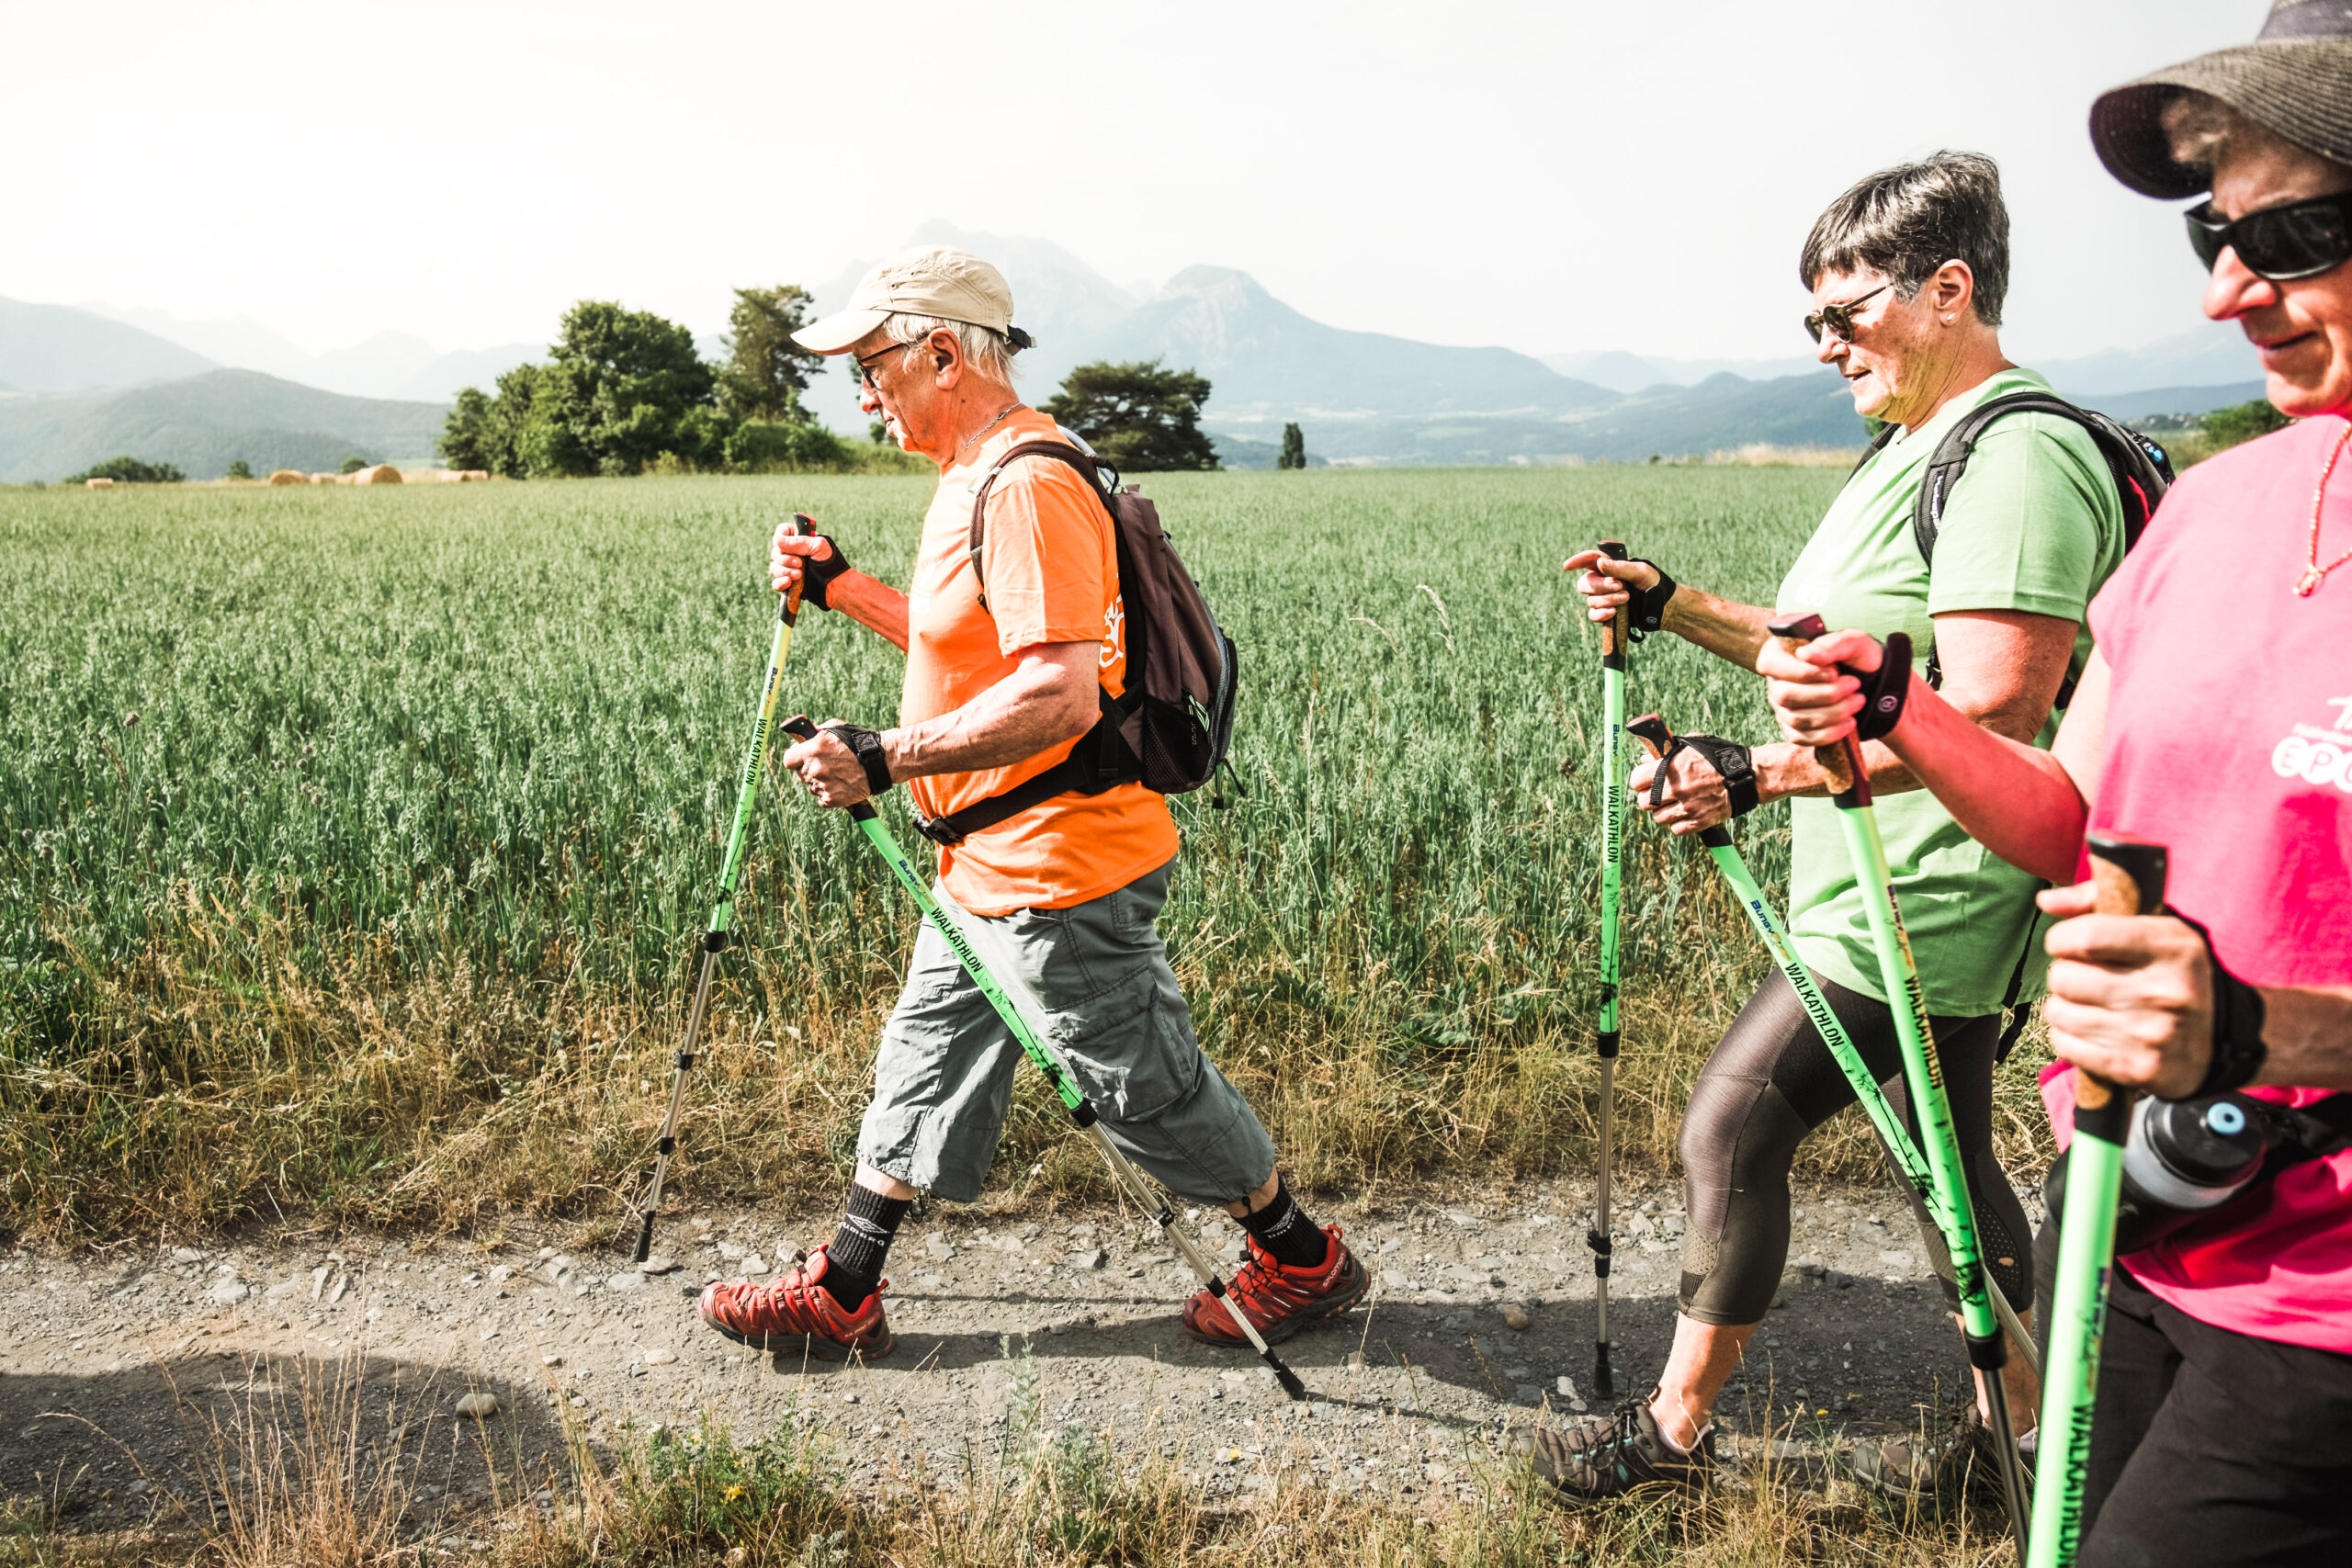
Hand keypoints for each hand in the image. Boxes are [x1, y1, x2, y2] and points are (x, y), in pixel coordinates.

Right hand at [770, 522, 841, 600]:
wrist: (835, 584)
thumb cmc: (830, 562)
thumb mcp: (818, 546)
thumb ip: (798, 542)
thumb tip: (778, 541)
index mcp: (798, 538)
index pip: (782, 531)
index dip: (780, 537)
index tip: (785, 544)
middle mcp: (791, 552)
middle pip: (775, 552)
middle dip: (785, 559)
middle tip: (800, 563)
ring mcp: (788, 568)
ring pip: (774, 567)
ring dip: (784, 571)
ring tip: (799, 575)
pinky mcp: (787, 583)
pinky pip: (775, 583)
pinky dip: (780, 583)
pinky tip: (788, 582)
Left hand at [780, 722, 873, 808]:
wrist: (880, 761)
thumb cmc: (858, 742)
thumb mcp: (835, 728)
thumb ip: (815, 734)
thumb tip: (802, 738)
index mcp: (813, 749)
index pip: (788, 760)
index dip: (794, 760)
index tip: (800, 760)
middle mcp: (815, 768)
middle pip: (800, 774)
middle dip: (810, 770)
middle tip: (827, 766)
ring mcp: (822, 785)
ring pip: (812, 787)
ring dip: (821, 783)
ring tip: (839, 775)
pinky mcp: (831, 799)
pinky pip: (822, 799)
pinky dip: (830, 795)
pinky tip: (841, 786)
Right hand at [1561, 548, 1657, 626]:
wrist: (1661, 607)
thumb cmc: (1653, 583)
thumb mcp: (1641, 571)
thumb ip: (1620, 567)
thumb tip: (1599, 564)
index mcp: (1609, 566)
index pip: (1589, 560)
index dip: (1577, 561)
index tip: (1567, 566)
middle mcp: (1602, 581)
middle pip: (1586, 582)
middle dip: (1601, 586)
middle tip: (1620, 586)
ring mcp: (1603, 598)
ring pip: (1591, 600)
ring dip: (1608, 599)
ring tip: (1627, 598)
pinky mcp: (1606, 613)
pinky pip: (1593, 615)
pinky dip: (1601, 614)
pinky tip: (1613, 613)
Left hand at [1629, 747, 1731, 833]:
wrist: (1747, 775)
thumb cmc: (1718, 757)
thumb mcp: (1691, 746)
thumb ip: (1665, 752)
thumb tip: (1645, 759)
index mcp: (1670, 767)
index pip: (1636, 781)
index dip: (1640, 781)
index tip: (1646, 781)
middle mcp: (1676, 789)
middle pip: (1643, 803)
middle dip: (1649, 798)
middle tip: (1658, 794)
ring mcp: (1687, 807)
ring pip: (1658, 818)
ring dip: (1663, 812)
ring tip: (1674, 803)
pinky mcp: (1699, 821)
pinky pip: (1676, 829)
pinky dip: (1678, 824)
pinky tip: (1686, 813)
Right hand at [1757, 626, 1877, 745]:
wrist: (1870, 682)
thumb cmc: (1856, 657)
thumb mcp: (1852, 642)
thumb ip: (1830, 644)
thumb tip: (1805, 655)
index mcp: (1780, 653)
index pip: (1772, 664)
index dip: (1802, 672)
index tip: (1834, 672)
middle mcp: (1775, 682)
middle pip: (1785, 695)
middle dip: (1825, 694)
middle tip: (1855, 684)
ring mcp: (1782, 707)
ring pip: (1796, 718)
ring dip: (1833, 712)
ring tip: (1858, 700)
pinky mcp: (1793, 729)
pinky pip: (1802, 738)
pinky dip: (1829, 733)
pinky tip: (1849, 722)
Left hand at [2037, 881, 2215, 1098]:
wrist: (2225, 1040)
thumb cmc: (2174, 971)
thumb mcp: (2155, 924)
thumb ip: (2097, 901)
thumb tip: (2046, 900)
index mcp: (2172, 948)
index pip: (2086, 937)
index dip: (2061, 938)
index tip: (2067, 943)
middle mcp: (2164, 992)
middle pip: (2063, 977)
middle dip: (2064, 974)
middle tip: (2085, 977)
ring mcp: (2151, 1034)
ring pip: (2058, 1013)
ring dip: (2064, 1006)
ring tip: (2089, 1004)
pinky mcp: (2137, 1069)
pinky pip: (2066, 1046)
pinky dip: (2068, 1037)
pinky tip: (2093, 1030)